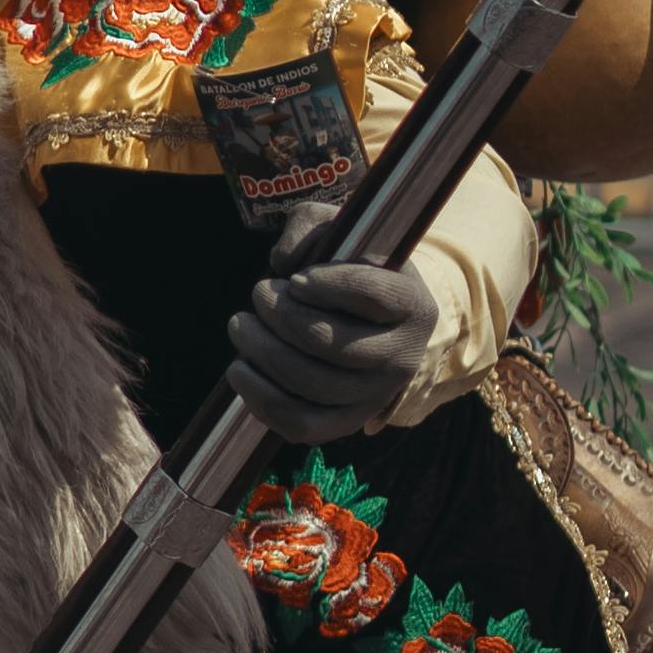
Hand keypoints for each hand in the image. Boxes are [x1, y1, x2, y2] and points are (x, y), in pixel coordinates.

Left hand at [223, 201, 439, 444]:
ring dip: (263, 352)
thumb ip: (309, 227)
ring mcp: (375, 395)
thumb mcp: (338, 230)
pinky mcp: (345, 423)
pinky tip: (239, 368)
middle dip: (281, 316)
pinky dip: (261, 398)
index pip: (374, 296)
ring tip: (240, 325)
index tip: (294, 278)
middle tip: (258, 292)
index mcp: (412, 304)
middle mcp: (403, 356)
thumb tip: (283, 262)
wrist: (370, 320)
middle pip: (333, 344)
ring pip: (312, 384)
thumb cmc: (348, 267)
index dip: (328, 285)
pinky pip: (301, 425)